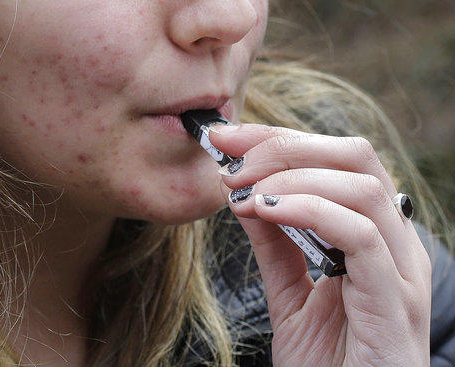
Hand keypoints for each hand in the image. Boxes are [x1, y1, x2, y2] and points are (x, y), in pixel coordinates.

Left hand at [208, 123, 431, 366]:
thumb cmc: (327, 363)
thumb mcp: (290, 293)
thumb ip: (276, 245)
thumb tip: (248, 195)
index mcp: (374, 235)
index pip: (335, 160)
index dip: (280, 139)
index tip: (228, 139)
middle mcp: (395, 243)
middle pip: (355, 156)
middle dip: (286, 146)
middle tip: (233, 162)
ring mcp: (402, 271)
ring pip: (361, 186)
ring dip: (292, 176)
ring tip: (244, 191)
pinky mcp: (397, 301)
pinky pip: (362, 235)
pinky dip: (310, 210)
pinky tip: (267, 212)